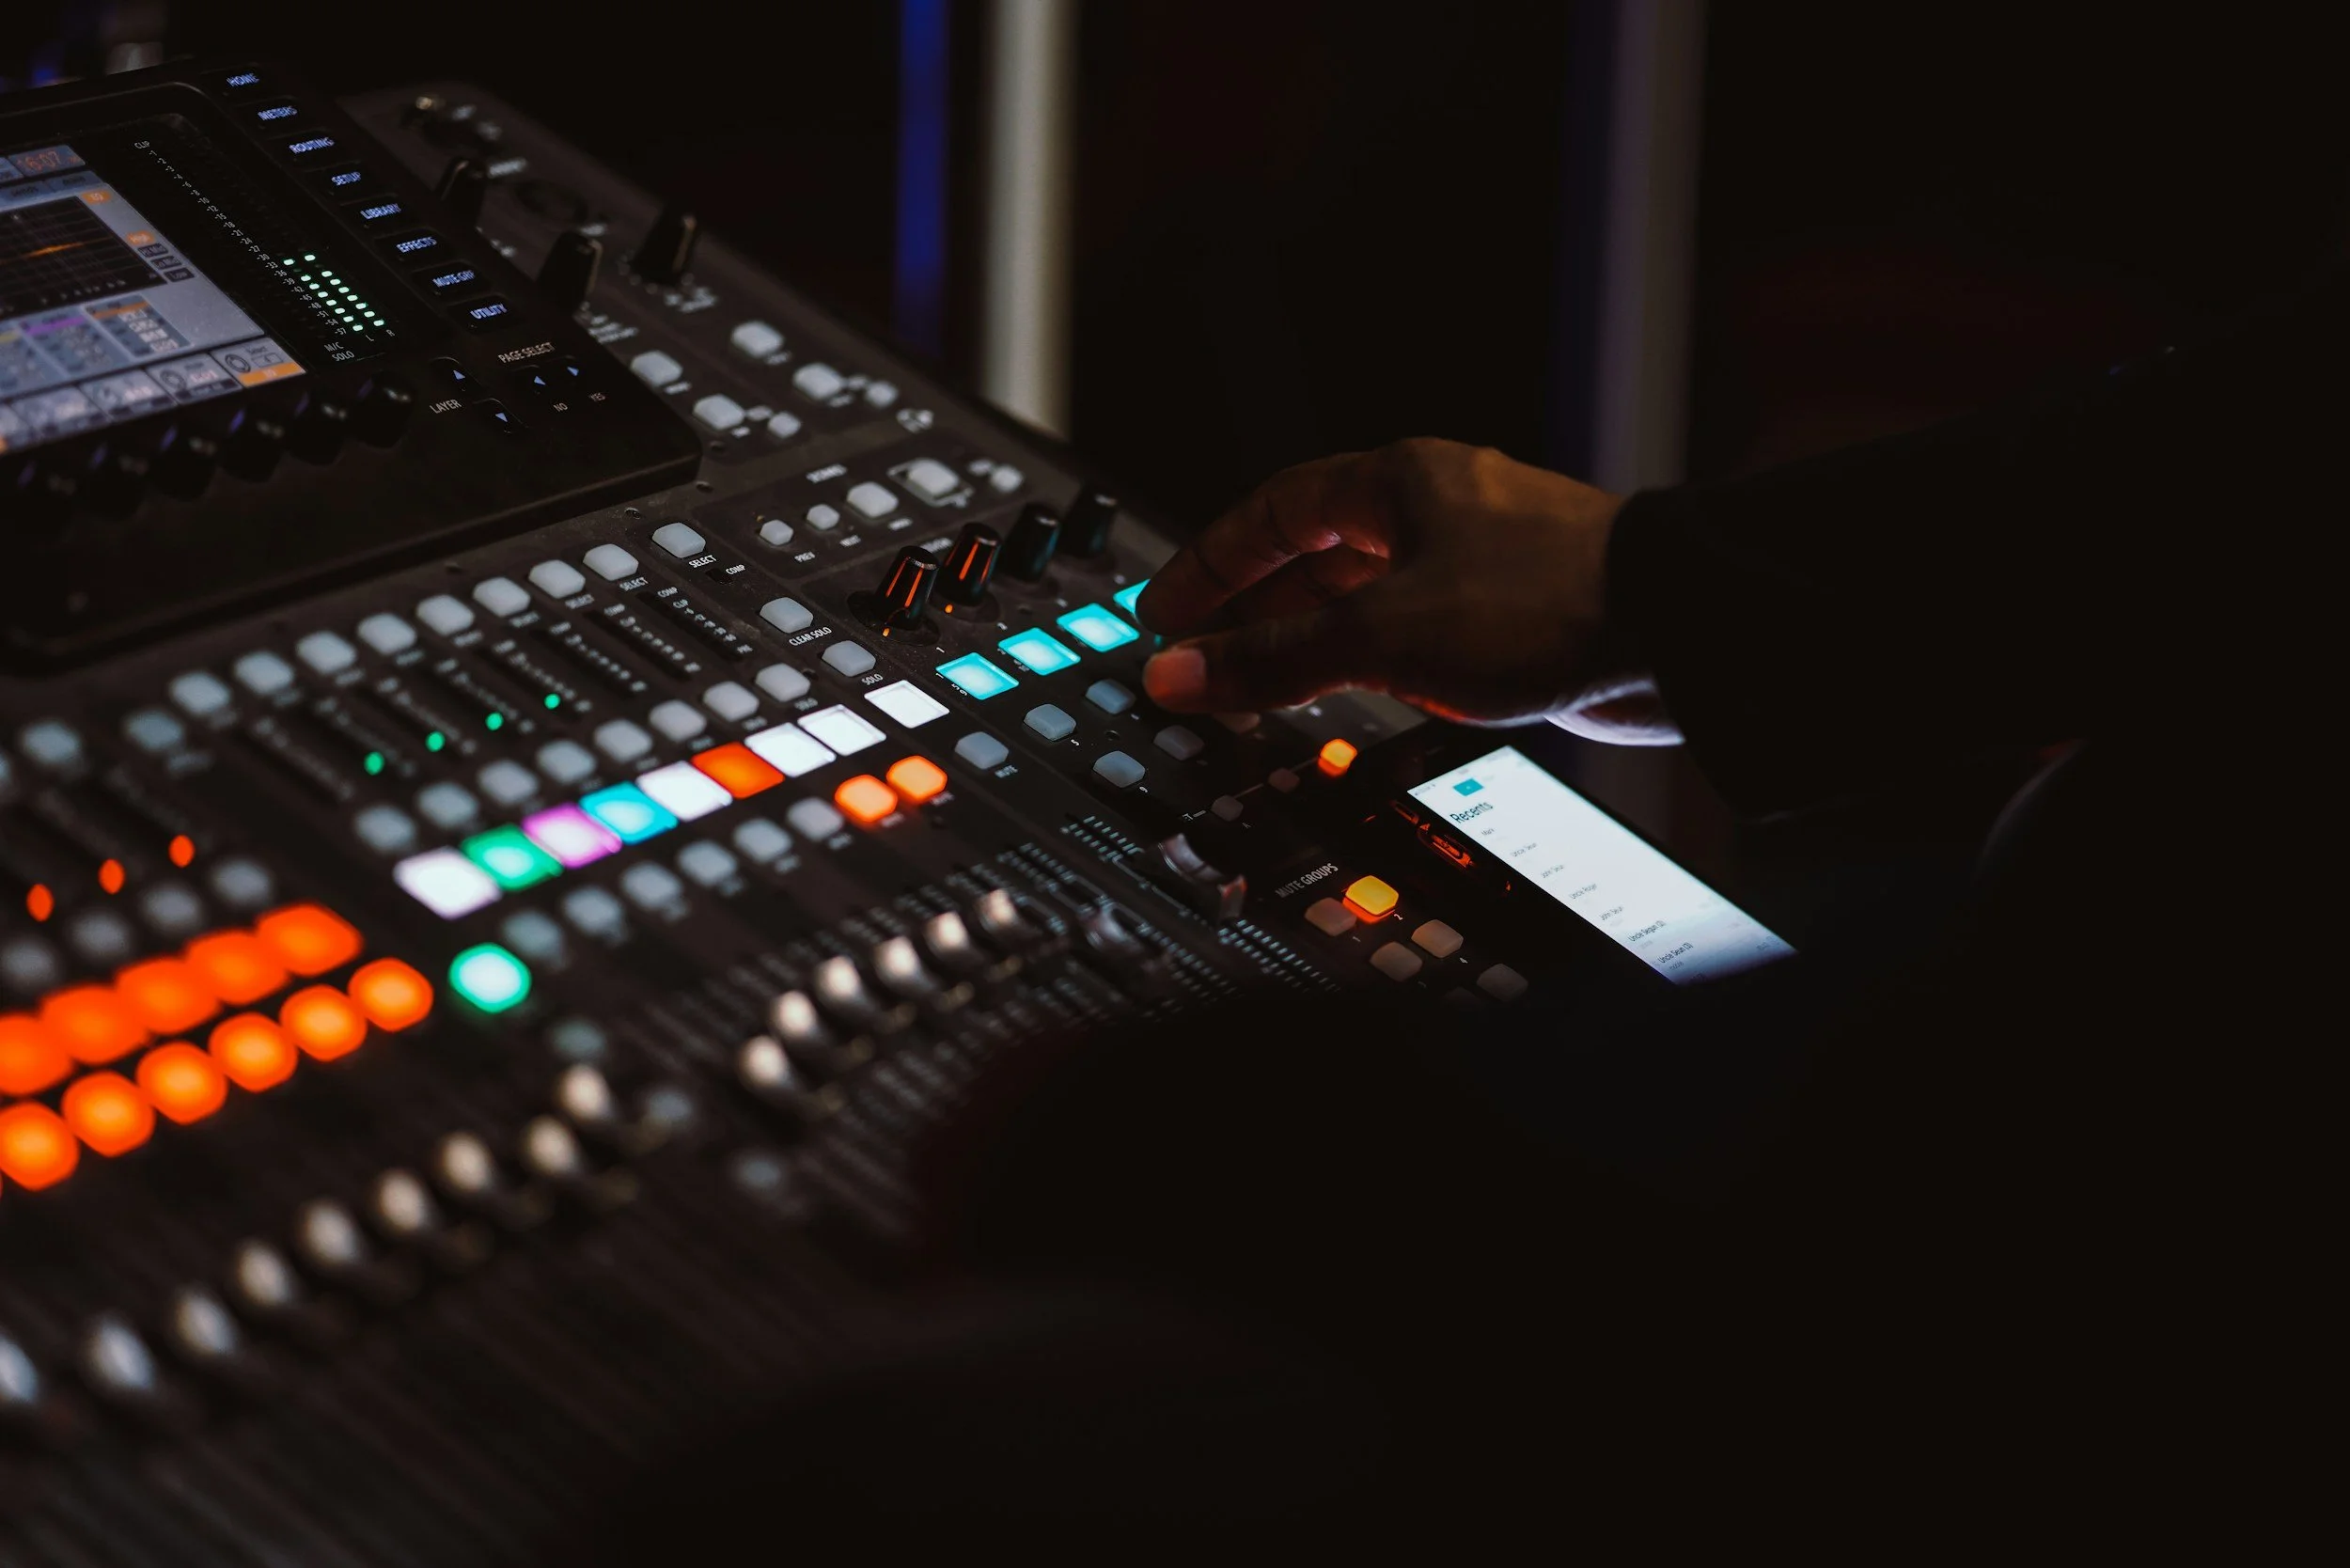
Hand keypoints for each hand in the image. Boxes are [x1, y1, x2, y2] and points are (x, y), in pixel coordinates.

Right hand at [1136, 439, 1676, 737]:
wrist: (1678, 635)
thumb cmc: (1546, 601)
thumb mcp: (1382, 635)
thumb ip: (1274, 659)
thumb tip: (1180, 672)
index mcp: (1398, 482)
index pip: (1272, 508)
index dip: (1211, 560)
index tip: (1166, 611)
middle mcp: (1435, 511)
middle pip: (1315, 555)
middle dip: (1253, 610)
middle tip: (1202, 661)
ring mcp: (1476, 563)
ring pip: (1366, 598)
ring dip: (1311, 642)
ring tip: (1260, 691)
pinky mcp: (1513, 616)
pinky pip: (1414, 635)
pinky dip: (1371, 665)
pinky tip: (1356, 701)